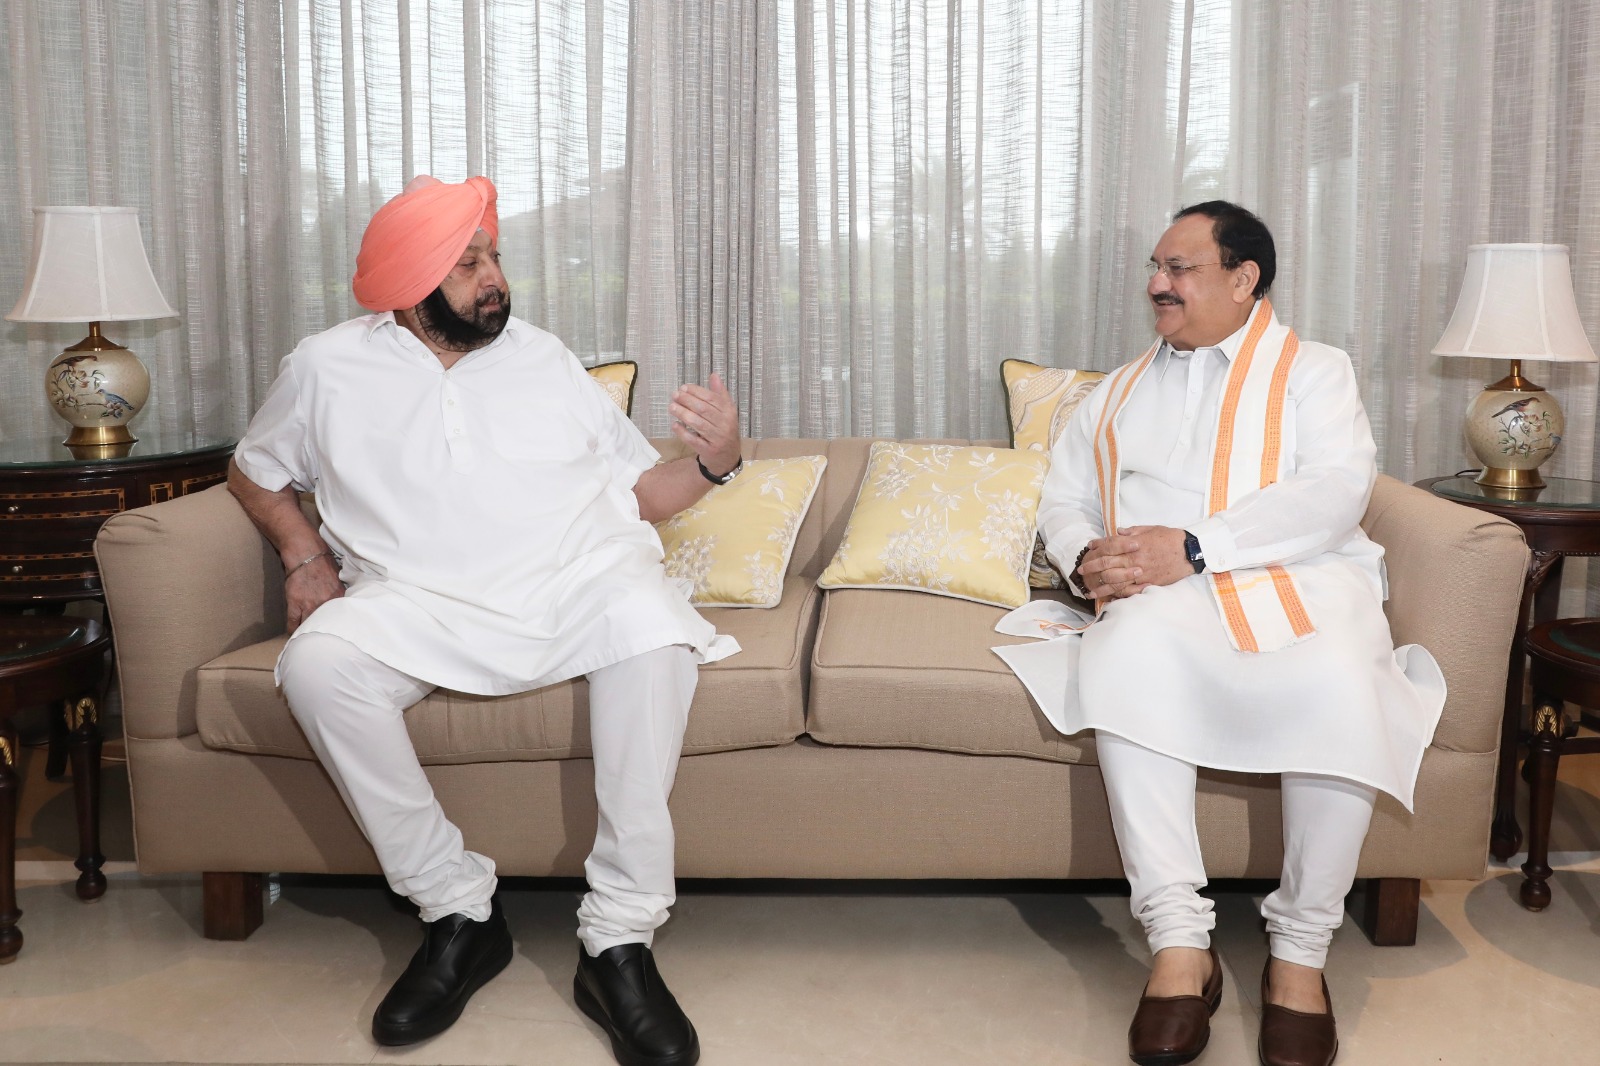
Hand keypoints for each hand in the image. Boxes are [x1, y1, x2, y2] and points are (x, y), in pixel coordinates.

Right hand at [284, 553, 343, 632]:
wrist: (305, 552)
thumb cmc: (323, 563)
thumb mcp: (339, 579)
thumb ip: (340, 594)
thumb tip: (343, 605)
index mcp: (339, 597)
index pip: (341, 619)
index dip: (338, 627)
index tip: (336, 633)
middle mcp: (326, 603)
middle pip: (326, 626)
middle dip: (324, 634)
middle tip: (322, 641)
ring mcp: (309, 604)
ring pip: (309, 627)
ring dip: (308, 633)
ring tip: (307, 639)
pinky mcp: (295, 603)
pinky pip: (293, 624)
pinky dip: (293, 630)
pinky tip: (294, 634)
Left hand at [668, 371, 740, 476]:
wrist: (727, 457)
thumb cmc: (724, 429)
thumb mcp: (726, 411)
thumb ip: (720, 394)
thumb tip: (714, 375)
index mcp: (729, 413)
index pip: (712, 399)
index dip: (696, 392)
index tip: (683, 387)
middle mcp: (725, 425)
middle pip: (704, 410)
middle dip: (687, 401)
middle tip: (674, 395)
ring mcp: (717, 439)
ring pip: (698, 424)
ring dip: (683, 414)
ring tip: (672, 407)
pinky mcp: (708, 450)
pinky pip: (694, 440)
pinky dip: (683, 432)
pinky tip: (674, 424)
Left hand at [1077, 525, 1191, 600]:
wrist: (1189, 551)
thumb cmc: (1170, 538)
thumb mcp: (1150, 529)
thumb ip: (1132, 531)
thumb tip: (1116, 532)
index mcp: (1134, 544)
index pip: (1110, 545)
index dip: (1097, 546)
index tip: (1088, 548)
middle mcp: (1134, 559)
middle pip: (1107, 564)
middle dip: (1092, 567)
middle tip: (1080, 571)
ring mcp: (1141, 573)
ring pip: (1116, 581)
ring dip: (1100, 587)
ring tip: (1089, 592)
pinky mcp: (1148, 583)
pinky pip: (1130, 591)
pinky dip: (1118, 595)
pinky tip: (1109, 599)